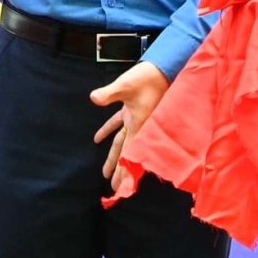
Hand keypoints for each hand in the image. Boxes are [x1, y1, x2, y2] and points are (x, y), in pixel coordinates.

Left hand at [92, 62, 168, 197]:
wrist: (163, 68)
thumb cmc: (147, 78)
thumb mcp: (125, 85)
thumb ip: (109, 93)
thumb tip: (94, 98)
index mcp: (139, 125)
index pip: (129, 154)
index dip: (124, 172)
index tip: (121, 188)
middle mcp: (139, 126)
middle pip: (126, 153)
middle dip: (120, 171)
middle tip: (114, 188)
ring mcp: (135, 118)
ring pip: (122, 142)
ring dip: (114, 157)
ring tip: (105, 173)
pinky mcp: (131, 109)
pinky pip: (118, 124)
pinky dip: (108, 130)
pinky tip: (97, 139)